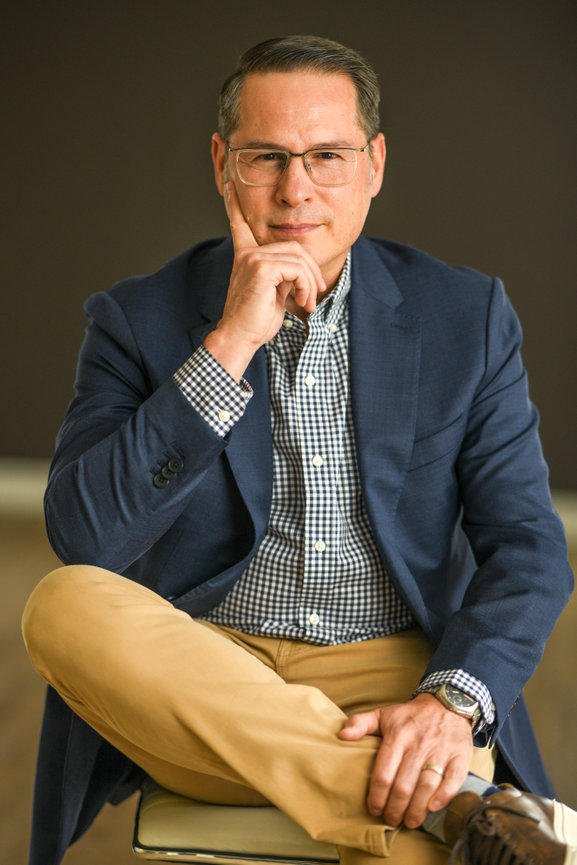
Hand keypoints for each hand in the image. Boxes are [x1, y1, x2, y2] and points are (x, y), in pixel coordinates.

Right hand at [204, 182, 325, 380]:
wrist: (241, 337)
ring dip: (310, 282)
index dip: (234, 204)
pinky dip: (306, 286)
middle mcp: (247, 253)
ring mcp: (253, 258)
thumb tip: (300, 271)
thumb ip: (283, 275)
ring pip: (298, 258)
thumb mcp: (274, 293)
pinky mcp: (261, 268)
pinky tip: (303, 302)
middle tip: (315, 294)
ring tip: (309, 302)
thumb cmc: (256, 320)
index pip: (240, 224)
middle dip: (311, 270)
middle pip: (294, 246)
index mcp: (246, 256)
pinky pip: (297, 268)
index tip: (230, 185)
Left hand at [338, 694, 473, 828]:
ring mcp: (441, 750)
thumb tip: (342, 735)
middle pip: (404, 785)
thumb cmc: (411, 716)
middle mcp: (419, 744)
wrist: (447, 704)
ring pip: (426, 787)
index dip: (377, 796)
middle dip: (395, 808)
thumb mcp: (383, 714)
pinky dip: (443, 797)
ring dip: (416, 809)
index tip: (374, 809)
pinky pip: (453, 781)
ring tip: (409, 821)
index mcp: (398, 735)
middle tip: (391, 819)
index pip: (384, 773)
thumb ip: (360, 723)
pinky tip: (433, 808)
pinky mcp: (460, 756)